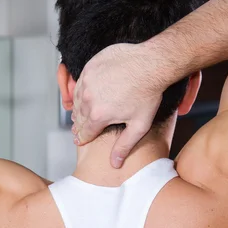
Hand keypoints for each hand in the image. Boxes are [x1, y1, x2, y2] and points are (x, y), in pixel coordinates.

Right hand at [72, 43, 164, 167]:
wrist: (150, 64)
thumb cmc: (148, 94)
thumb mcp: (139, 125)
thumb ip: (124, 145)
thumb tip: (115, 163)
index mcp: (98, 115)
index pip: (85, 132)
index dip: (82, 138)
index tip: (80, 141)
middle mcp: (88, 99)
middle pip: (79, 116)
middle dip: (79, 124)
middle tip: (78, 129)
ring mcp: (87, 81)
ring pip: (77, 99)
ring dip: (79, 107)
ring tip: (80, 113)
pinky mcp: (89, 67)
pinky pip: (80, 82)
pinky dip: (82, 90)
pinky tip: (85, 94)